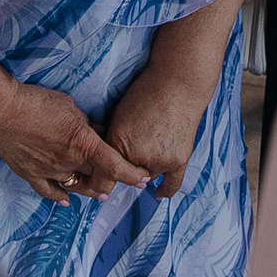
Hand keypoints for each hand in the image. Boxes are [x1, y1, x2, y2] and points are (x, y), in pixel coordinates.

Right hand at [0, 82, 150, 203]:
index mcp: (83, 144)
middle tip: (121, 180)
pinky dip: (60, 197)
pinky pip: (49, 192)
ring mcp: (50, 172)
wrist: (0, 113)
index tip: (144, 179)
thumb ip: (86, 122)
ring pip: (76, 188)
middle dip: (111, 180)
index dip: (132, 175)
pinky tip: (66, 201)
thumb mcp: (69, 106)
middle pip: (97, 179)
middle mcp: (69, 163)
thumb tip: (97, 131)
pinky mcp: (31, 175)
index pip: (115, 165)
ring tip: (102, 193)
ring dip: (91, 190)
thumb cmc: (36, 103)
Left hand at [105, 63, 213, 199]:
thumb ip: (111, 140)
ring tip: (148, 149)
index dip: (98, 181)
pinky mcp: (178, 161)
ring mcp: (159, 160)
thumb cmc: (146, 93)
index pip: (102, 177)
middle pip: (125, 178)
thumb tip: (105, 160)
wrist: (178, 83)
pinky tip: (156, 193)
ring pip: (147, 177)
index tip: (98, 183)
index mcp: (117, 143)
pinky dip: (164, 190)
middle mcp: (136, 156)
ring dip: (144, 170)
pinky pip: (171, 184)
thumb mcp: (118, 114)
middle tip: (126, 160)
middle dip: (123, 171)